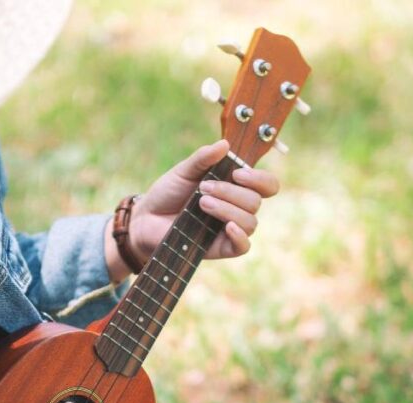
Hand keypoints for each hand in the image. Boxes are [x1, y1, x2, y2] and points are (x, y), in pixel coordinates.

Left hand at [104, 140, 280, 281]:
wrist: (146, 219)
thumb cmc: (167, 193)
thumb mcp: (183, 171)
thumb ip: (203, 158)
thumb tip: (224, 144)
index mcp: (235, 186)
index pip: (266, 184)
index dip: (259, 179)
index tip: (238, 173)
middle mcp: (238, 207)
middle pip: (255, 201)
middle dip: (230, 192)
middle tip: (203, 189)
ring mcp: (231, 228)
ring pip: (250, 222)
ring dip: (228, 209)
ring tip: (201, 203)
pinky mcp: (222, 248)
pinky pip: (243, 246)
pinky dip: (239, 236)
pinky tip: (227, 227)